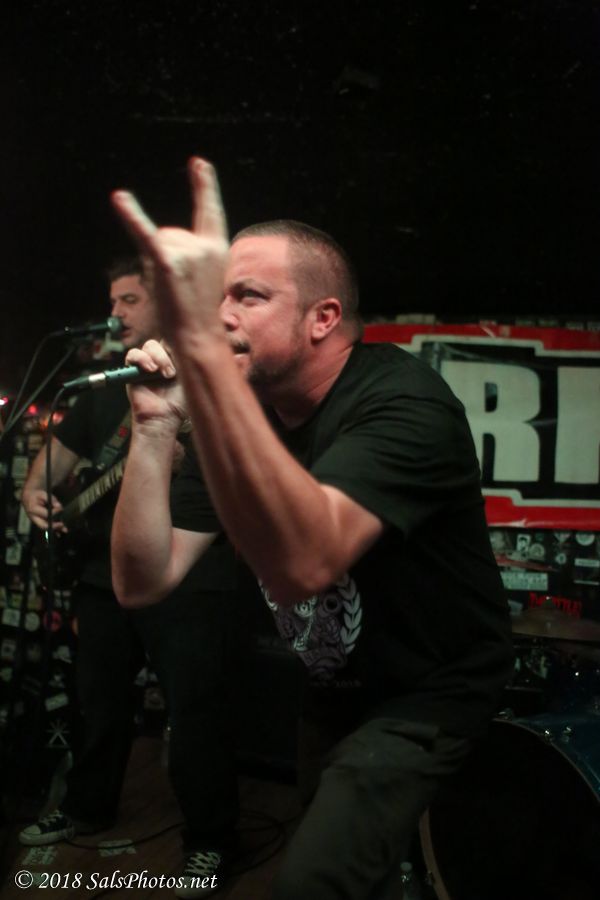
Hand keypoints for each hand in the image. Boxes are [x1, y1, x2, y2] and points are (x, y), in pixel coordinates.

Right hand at [21, 488, 65, 531]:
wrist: (28, 497)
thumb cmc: (36, 495)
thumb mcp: (43, 494)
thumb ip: (52, 500)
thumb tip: (59, 506)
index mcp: (33, 509)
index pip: (45, 514)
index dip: (54, 512)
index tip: (61, 509)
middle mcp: (34, 518)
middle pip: (43, 525)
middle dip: (54, 526)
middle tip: (62, 524)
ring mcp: (36, 521)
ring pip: (46, 528)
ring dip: (56, 530)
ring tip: (65, 530)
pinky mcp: (39, 522)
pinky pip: (47, 527)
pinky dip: (53, 530)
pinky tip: (59, 534)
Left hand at [111, 158, 228, 344]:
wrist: (200, 338)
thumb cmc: (198, 313)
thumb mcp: (203, 276)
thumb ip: (188, 252)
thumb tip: (159, 239)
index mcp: (217, 248)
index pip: (210, 211)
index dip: (204, 186)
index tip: (198, 163)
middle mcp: (204, 245)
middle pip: (170, 233)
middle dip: (164, 256)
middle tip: (178, 288)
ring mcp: (187, 253)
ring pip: (156, 242)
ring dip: (154, 265)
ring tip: (170, 290)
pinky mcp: (168, 263)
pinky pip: (145, 235)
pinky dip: (131, 216)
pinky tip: (119, 198)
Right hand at [124, 340, 187, 431]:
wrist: (165, 418)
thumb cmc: (180, 404)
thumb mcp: (194, 381)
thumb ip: (195, 364)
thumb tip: (197, 347)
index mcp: (177, 360)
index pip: (176, 341)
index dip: (179, 345)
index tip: (184, 357)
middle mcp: (162, 360)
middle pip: (163, 341)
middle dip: (167, 355)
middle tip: (171, 374)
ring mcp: (147, 364)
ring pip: (149, 345)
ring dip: (156, 357)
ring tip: (161, 374)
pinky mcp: (133, 370)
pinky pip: (132, 354)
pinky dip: (141, 358)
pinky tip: (149, 370)